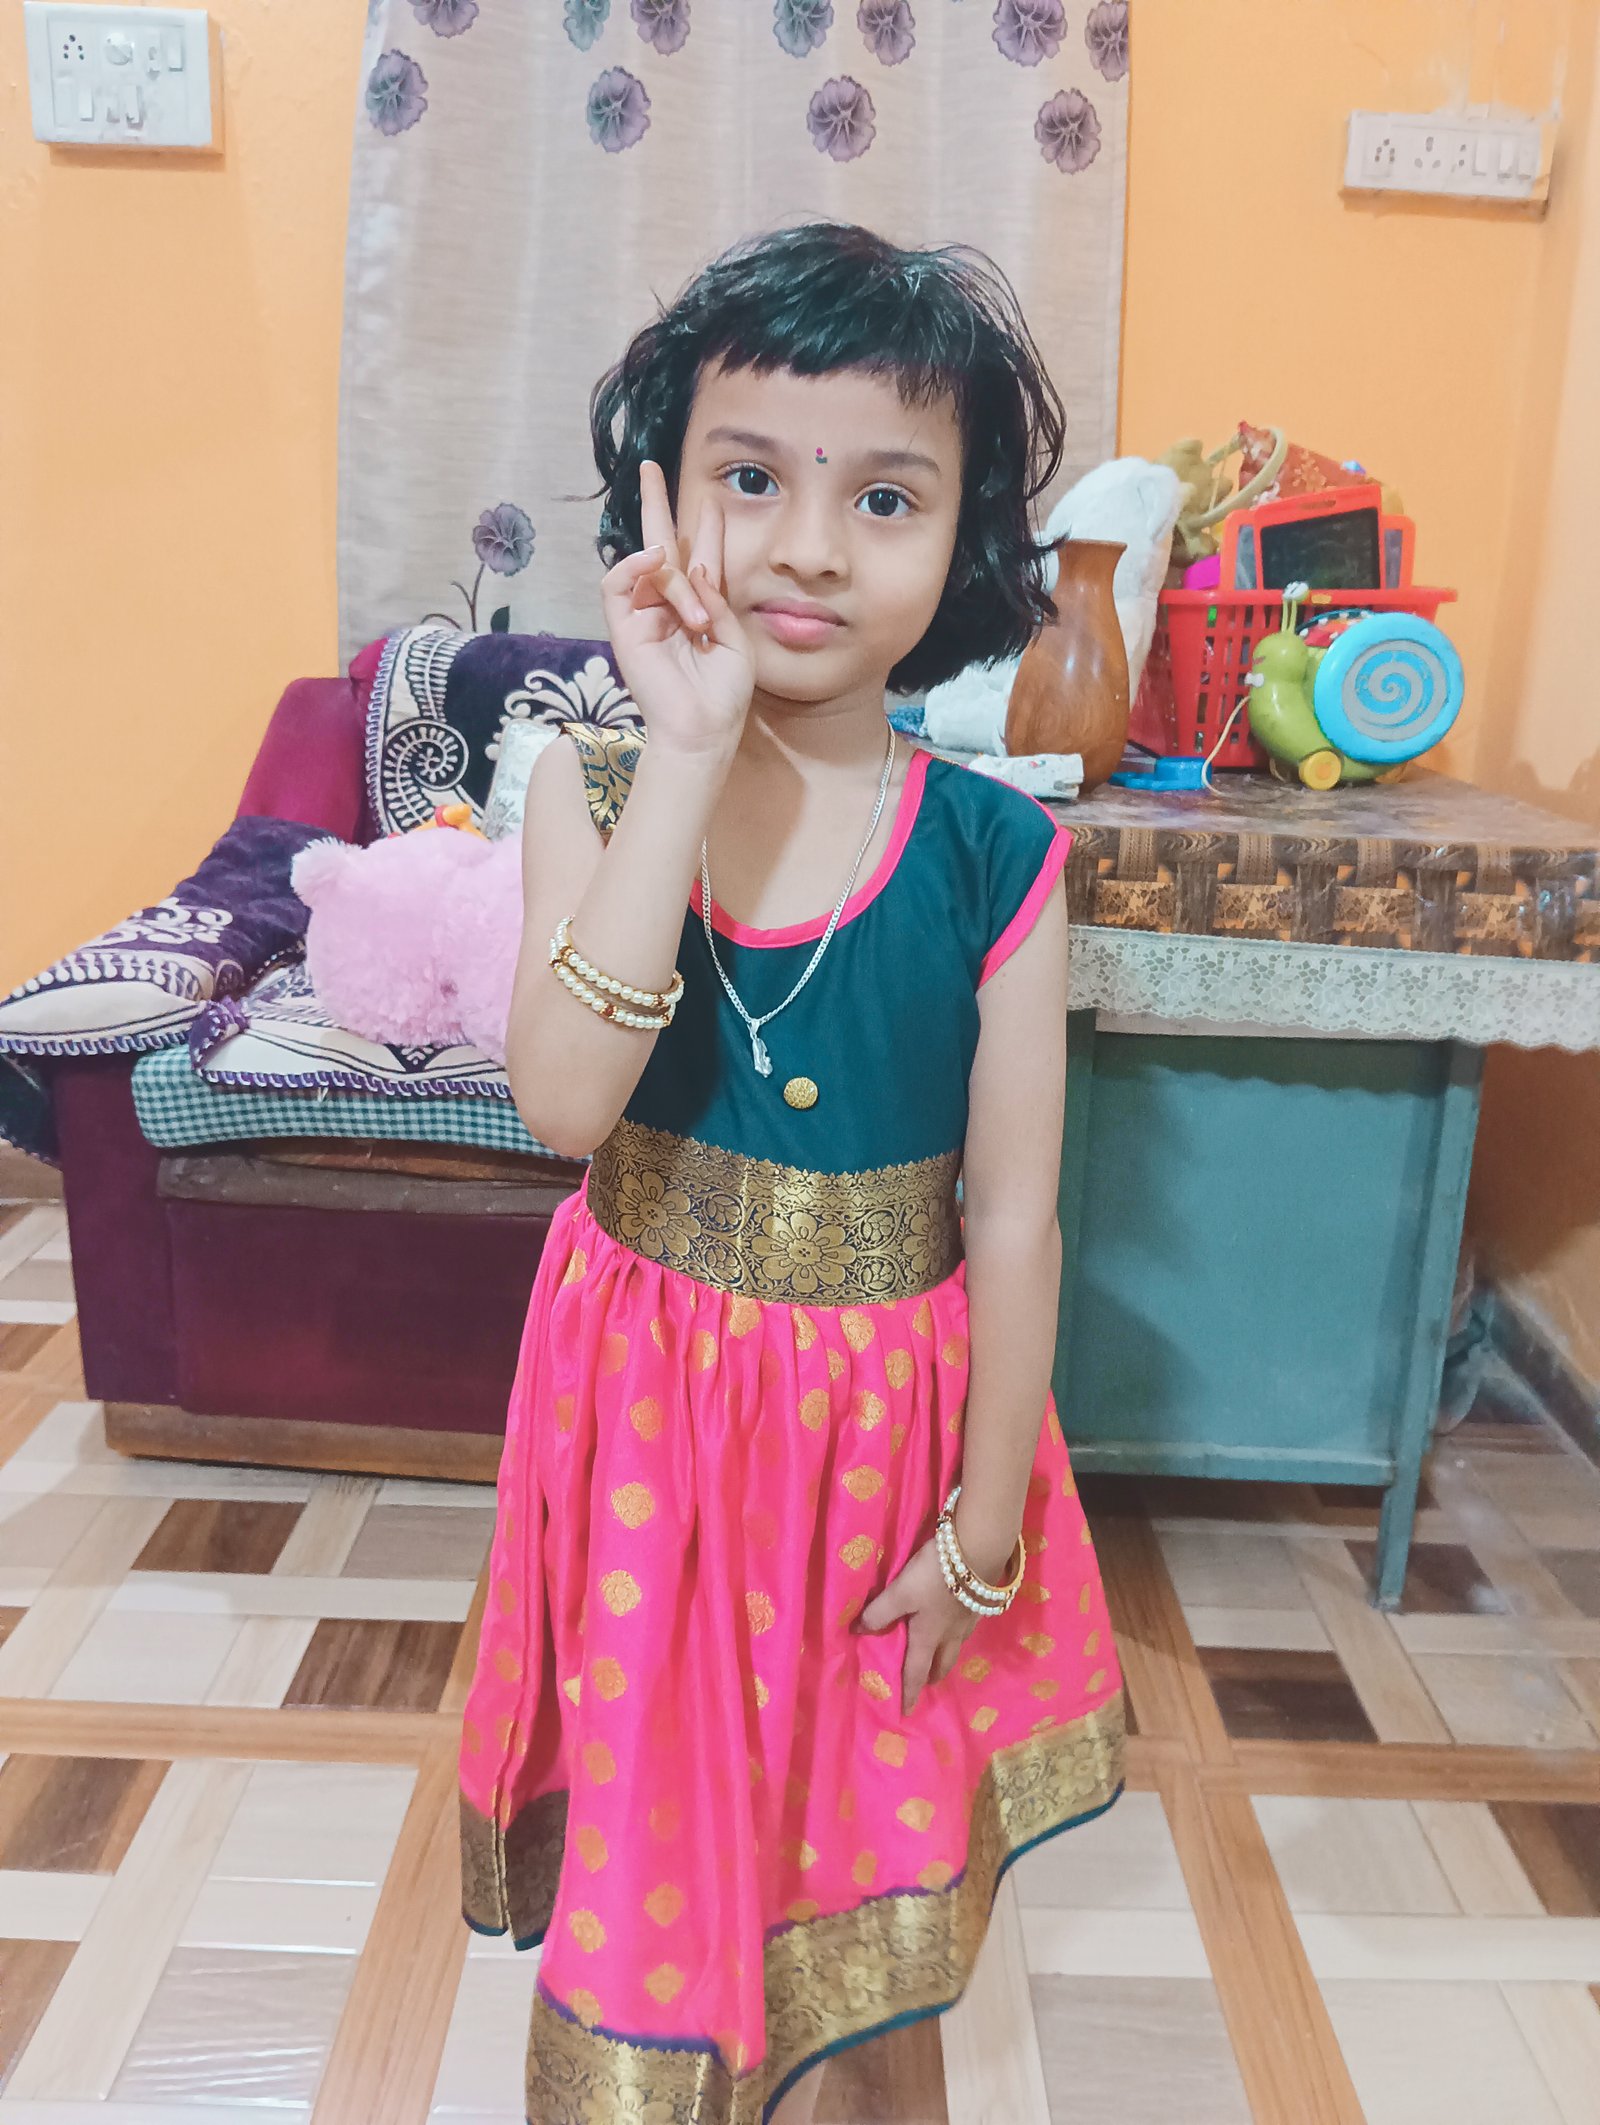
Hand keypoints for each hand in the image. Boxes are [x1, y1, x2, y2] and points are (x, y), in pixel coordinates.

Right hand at [601, 460, 754, 762]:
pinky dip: (632, 566)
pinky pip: (617, 584)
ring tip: (698, 620)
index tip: (713, 502)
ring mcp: (644, 614)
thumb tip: (694, 565)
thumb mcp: (735, 639)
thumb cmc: (724, 694)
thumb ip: (717, 597)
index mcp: (701, 606)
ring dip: (676, 582)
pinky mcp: (623, 627)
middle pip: (660, 544)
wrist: (703, 730)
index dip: (707, 529)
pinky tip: (651, 561)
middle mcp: (670, 604)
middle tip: (650, 467)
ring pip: (651, 568)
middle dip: (655, 504)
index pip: (701, 557)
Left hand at [858, 1536, 982, 1718]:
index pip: (915, 1671)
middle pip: (942, 1663)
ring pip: (956, 1647)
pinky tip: (957, 1622)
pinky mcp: (979, 1601)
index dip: (910, 1692)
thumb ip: (880, 1612)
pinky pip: (966, 1628)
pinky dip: (958, 1634)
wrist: (979, 1551)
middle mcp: (950, 1634)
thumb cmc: (934, 1576)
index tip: (907, 1712)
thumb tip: (857, 1631)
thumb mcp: (901, 1592)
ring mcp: (968, 1619)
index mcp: (929, 1636)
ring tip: (939, 1655)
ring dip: (946, 1656)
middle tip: (924, 1682)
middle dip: (932, 1676)